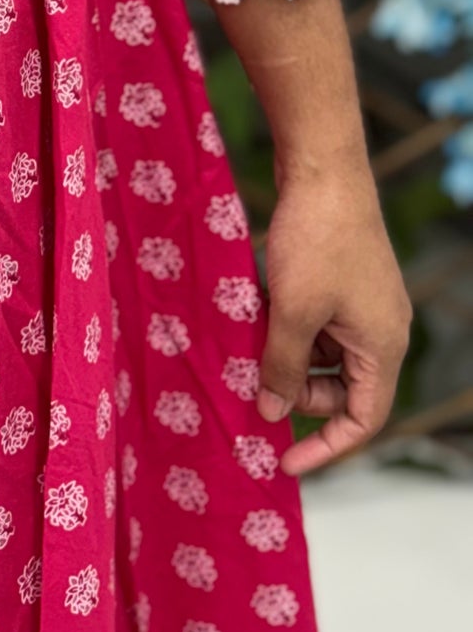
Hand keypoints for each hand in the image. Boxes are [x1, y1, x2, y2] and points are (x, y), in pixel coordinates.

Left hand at [257, 163, 411, 474]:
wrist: (323, 169)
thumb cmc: (316, 241)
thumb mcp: (292, 311)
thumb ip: (282, 366)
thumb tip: (270, 411)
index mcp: (383, 347)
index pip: (363, 419)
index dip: (326, 447)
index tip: (285, 462)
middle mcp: (380, 330)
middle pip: (340, 388)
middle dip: (296, 390)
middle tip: (253, 378)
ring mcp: (361, 304)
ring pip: (322, 353)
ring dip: (285, 354)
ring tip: (248, 341)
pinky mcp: (341, 281)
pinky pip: (315, 322)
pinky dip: (286, 325)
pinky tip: (256, 311)